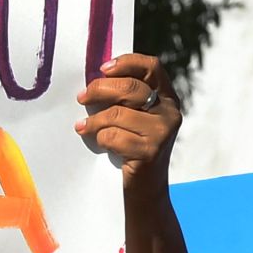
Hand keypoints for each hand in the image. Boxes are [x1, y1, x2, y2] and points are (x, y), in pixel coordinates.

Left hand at [75, 52, 181, 188]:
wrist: (145, 190)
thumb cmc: (132, 148)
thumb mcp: (134, 117)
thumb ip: (125, 97)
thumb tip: (95, 76)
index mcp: (167, 98)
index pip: (152, 66)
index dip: (127, 62)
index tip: (103, 69)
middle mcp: (170, 112)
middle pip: (131, 87)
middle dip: (99, 89)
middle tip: (81, 97)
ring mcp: (163, 132)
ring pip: (117, 113)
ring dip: (94, 121)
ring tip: (84, 126)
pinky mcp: (151, 151)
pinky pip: (114, 136)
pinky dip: (101, 139)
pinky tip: (99, 144)